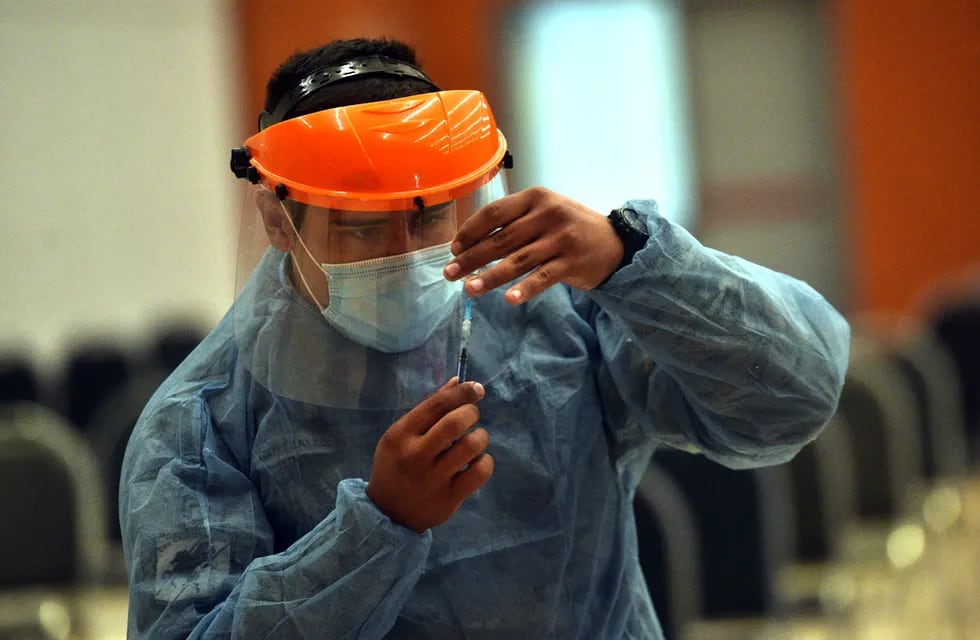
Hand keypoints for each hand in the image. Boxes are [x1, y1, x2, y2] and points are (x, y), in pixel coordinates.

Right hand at [366, 378, 492, 532]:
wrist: (388, 512)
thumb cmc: (397, 465)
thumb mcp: (401, 434)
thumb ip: (429, 408)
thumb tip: (458, 381)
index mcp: (401, 434)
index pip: (437, 404)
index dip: (462, 392)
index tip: (477, 389)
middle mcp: (415, 455)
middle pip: (456, 422)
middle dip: (472, 412)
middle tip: (472, 417)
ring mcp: (432, 478)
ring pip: (471, 445)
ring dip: (480, 437)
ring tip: (474, 441)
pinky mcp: (448, 498)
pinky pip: (479, 472)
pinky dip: (485, 462)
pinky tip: (476, 462)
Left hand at [443, 187, 623, 303]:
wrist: (614, 242)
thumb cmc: (569, 227)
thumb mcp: (544, 212)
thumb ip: (514, 221)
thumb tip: (470, 243)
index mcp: (535, 197)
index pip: (494, 213)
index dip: (470, 232)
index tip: (453, 249)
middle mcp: (547, 214)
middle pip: (500, 239)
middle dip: (471, 258)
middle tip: (450, 274)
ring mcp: (560, 238)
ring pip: (517, 260)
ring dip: (490, 277)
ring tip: (469, 289)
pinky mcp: (572, 262)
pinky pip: (543, 277)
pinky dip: (525, 289)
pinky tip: (508, 299)